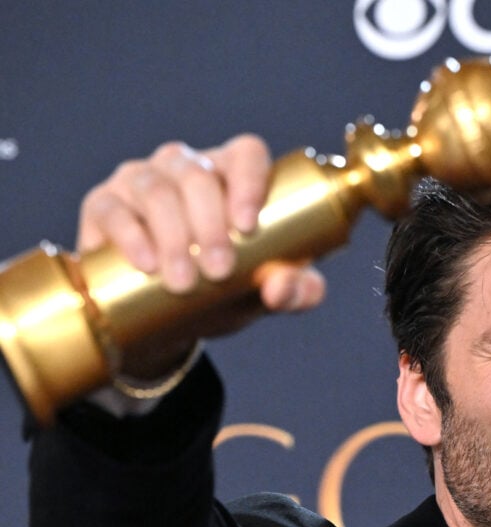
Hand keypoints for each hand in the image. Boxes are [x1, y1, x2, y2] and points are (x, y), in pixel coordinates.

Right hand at [78, 135, 325, 376]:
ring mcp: (141, 180)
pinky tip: (146, 263)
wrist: (169, 319)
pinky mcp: (103, 205)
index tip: (248, 227)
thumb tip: (282, 287)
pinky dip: (130, 236)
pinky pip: (112, 210)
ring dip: (173, 237)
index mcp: (233, 173)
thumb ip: (296, 291)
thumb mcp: (267, 292)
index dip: (250, 182)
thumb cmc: (229, 288)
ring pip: (157, 191)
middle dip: (210, 226)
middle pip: (198, 176)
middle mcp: (186, 166)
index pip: (247, 154)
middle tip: (218, 272)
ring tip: (184, 282)